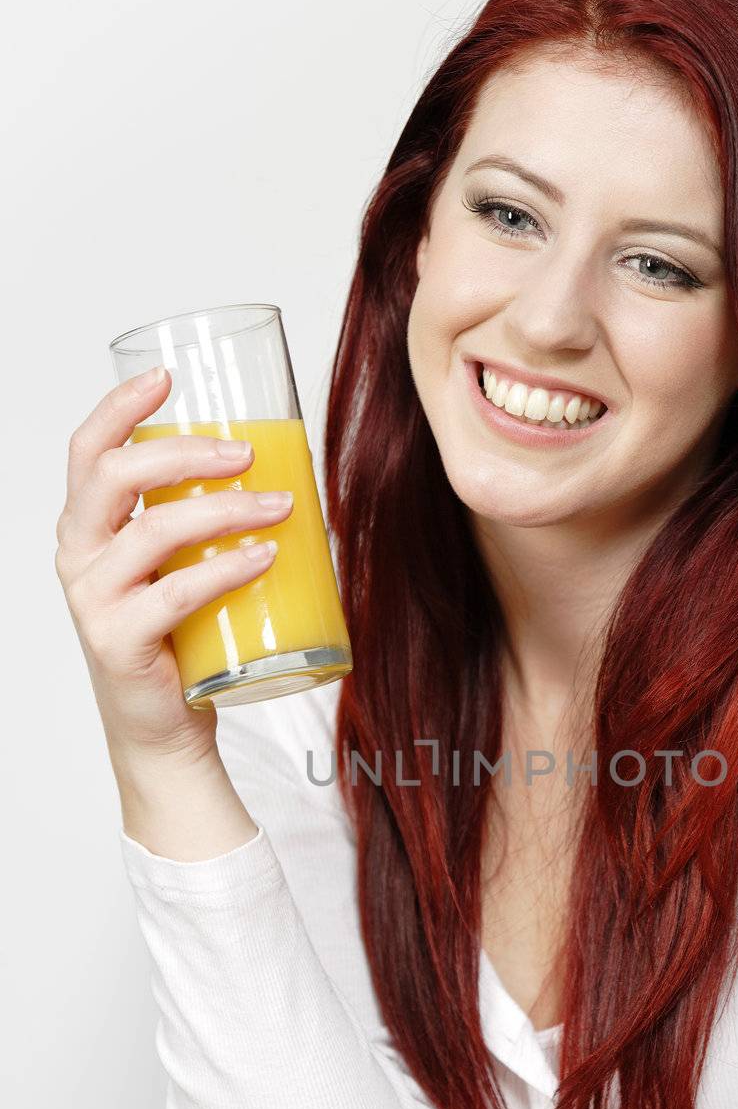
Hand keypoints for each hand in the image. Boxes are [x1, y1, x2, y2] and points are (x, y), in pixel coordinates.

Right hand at [55, 364, 293, 766]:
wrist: (165, 731)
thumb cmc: (180, 640)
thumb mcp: (180, 568)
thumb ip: (203, 526)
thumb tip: (288, 477)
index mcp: (87, 528)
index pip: (88, 452)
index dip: (119, 407)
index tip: (166, 377)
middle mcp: (78, 557)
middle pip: (113, 477)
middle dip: (184, 452)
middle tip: (246, 453)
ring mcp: (93, 601)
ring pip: (152, 531)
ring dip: (223, 509)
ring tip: (279, 505)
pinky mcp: (119, 642)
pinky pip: (174, 593)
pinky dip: (225, 569)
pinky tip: (264, 556)